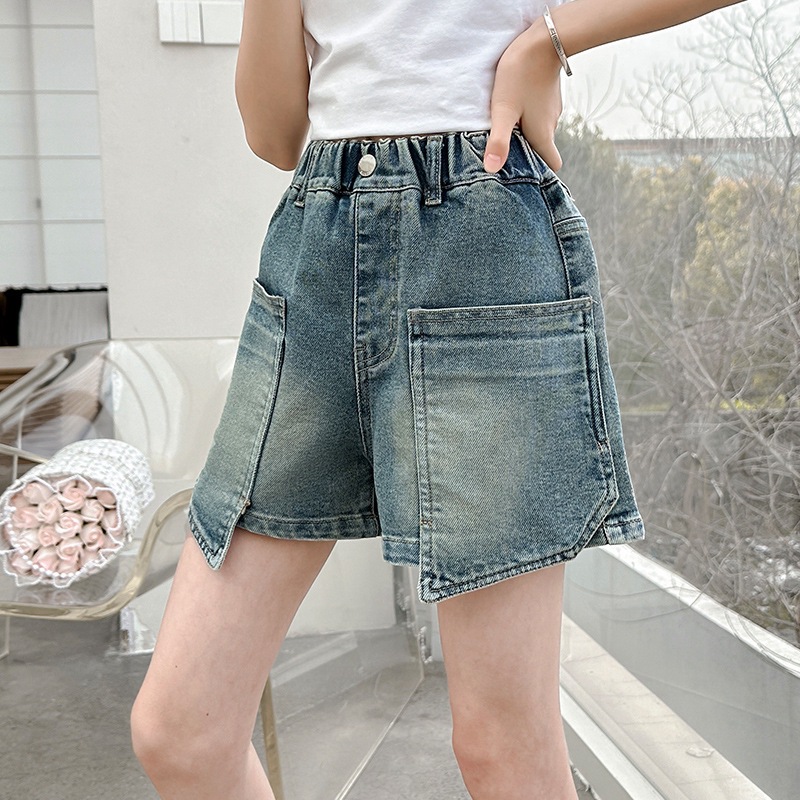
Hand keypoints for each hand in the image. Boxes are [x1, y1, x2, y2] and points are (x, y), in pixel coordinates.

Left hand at [483, 20, 564, 173]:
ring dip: (524, 133)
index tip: (526, 176)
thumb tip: (492, 169)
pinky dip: (527, 116)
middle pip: (542, 149)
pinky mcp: (547, 95)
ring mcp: (551, 109)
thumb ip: (499, 141)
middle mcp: (551, 125)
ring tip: (505, 129)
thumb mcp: (503, 111)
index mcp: (543, 135)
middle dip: (526, 155)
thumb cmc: (521, 76)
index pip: (552, 165)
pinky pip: (538, 113)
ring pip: (538, 130)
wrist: (543, 40)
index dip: (541, 173)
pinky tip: (513, 108)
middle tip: (505, 153)